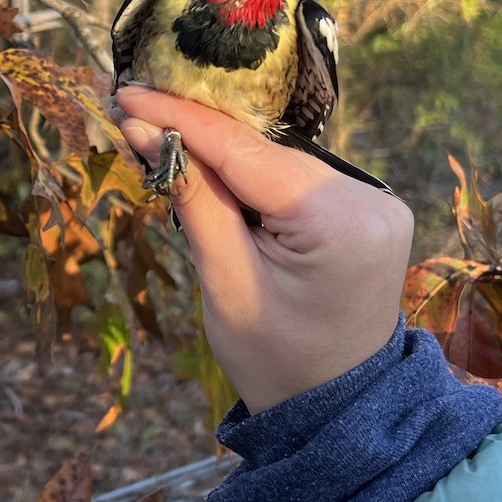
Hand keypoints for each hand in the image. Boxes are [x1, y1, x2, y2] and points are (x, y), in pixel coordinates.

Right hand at [114, 86, 412, 412]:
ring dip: (218, 148)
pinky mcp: (366, 207)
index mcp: (340, 222)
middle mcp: (369, 199)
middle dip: (194, 129)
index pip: (244, 152)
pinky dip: (248, 170)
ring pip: (276, 156)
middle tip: (131, 107)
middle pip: (262, 149)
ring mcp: (374, 200)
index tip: (127, 94)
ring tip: (157, 132)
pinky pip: (294, 174)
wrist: (337, 408)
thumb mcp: (225, 281)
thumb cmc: (274, 358)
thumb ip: (192, 199)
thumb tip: (145, 129)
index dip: (180, 119)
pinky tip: (205, 163)